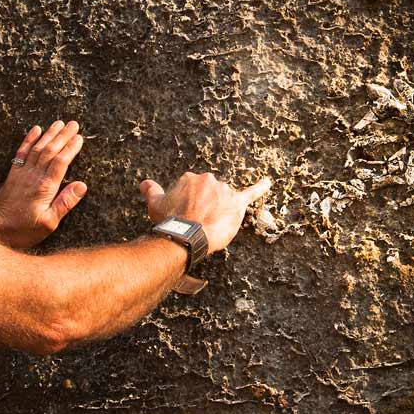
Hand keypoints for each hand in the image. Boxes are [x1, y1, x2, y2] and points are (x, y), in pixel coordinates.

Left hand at [0, 121, 86, 248]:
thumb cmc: (24, 230)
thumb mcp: (49, 222)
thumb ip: (65, 203)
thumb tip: (82, 185)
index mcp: (45, 187)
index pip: (60, 162)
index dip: (71, 149)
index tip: (80, 138)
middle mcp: (33, 176)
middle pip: (50, 151)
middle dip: (63, 136)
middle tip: (74, 124)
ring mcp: (22, 173)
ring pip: (38, 148)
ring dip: (49, 134)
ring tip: (59, 123)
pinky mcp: (14, 174)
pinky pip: (22, 152)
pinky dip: (29, 140)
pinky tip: (36, 130)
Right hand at [140, 171, 270, 253]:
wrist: (186, 235)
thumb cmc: (171, 221)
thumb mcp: (155, 204)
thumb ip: (151, 191)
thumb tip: (145, 183)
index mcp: (191, 178)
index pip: (194, 190)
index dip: (190, 204)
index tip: (187, 214)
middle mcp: (209, 180)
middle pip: (211, 193)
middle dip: (206, 206)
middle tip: (198, 222)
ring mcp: (224, 191)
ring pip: (225, 199)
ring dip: (220, 209)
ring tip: (210, 225)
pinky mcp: (236, 204)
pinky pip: (250, 194)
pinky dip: (260, 188)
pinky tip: (269, 182)